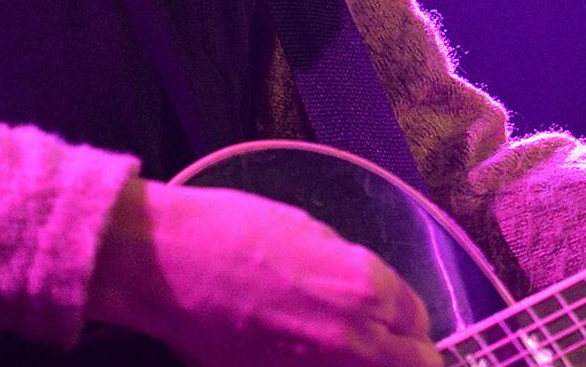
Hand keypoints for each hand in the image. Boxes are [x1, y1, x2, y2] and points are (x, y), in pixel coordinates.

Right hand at [90, 178, 439, 365]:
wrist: (166, 265)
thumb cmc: (230, 231)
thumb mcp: (309, 231)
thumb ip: (353, 272)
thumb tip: (375, 298)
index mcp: (365, 286)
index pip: (419, 320)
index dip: (411, 322)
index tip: (404, 325)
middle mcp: (354, 338)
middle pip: (416, 366)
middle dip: (409, 356)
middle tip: (397, 351)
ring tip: (358, 356)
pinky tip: (318, 360)